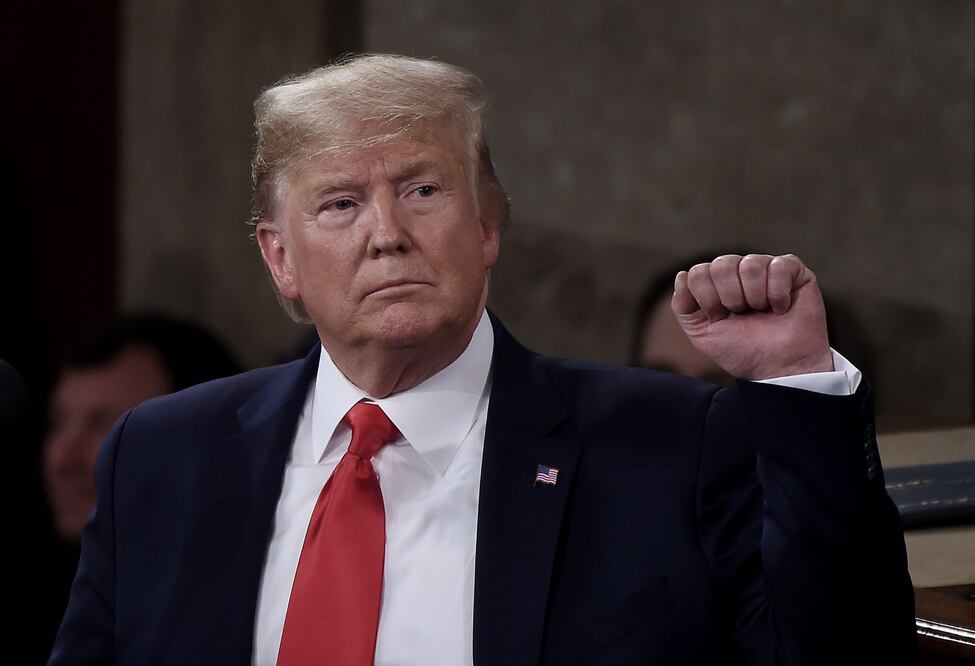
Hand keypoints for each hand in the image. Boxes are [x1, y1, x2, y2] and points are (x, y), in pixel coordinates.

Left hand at [671, 254, 832, 379]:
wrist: (779, 368)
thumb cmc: (742, 351)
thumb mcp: (702, 334)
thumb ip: (684, 306)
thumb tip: (681, 275)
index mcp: (716, 283)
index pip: (698, 272)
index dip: (707, 299)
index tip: (720, 318)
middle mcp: (739, 271)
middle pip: (722, 264)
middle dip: (730, 297)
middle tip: (742, 315)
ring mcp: (766, 268)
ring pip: (750, 264)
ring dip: (754, 297)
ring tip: (763, 311)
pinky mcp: (794, 271)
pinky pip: (779, 266)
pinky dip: (778, 294)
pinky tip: (781, 308)